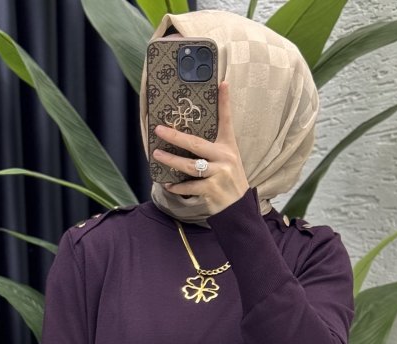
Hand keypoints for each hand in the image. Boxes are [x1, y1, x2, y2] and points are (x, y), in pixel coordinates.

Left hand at [152, 81, 249, 215]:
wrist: (239, 208)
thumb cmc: (229, 179)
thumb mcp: (229, 158)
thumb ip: (214, 146)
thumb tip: (194, 135)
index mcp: (228, 148)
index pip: (227, 121)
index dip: (225, 103)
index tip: (222, 83)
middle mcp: (224, 159)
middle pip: (196, 145)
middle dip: (175, 137)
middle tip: (159, 130)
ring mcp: (218, 176)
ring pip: (189, 167)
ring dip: (171, 161)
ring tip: (157, 155)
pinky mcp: (211, 191)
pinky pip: (189, 187)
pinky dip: (177, 186)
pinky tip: (168, 184)